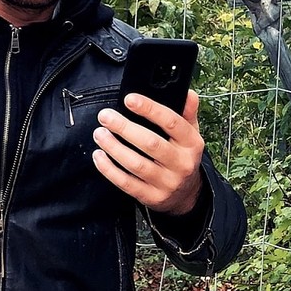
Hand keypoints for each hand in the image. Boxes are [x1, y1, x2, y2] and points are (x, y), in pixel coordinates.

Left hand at [93, 89, 204, 214]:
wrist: (187, 195)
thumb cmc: (182, 157)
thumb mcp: (190, 134)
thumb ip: (187, 112)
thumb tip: (187, 93)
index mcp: (191, 144)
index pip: (171, 122)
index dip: (149, 109)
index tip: (130, 99)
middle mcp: (181, 164)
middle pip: (151, 143)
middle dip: (124, 128)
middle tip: (106, 116)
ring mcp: (166, 183)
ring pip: (136, 164)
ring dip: (114, 147)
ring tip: (100, 134)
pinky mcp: (151, 197)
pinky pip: (126, 183)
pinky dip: (109, 169)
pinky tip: (99, 156)